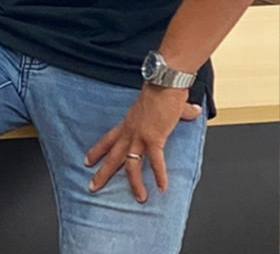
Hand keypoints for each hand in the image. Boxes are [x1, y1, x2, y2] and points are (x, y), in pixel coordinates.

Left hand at [85, 85, 201, 201]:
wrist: (163, 82)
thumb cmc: (162, 90)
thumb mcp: (160, 105)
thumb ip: (177, 111)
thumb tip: (193, 110)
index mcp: (128, 123)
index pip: (108, 139)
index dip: (97, 150)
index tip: (87, 160)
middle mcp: (129, 131)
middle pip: (112, 155)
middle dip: (102, 172)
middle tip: (92, 186)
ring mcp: (139, 135)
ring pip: (130, 163)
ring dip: (134, 183)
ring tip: (139, 198)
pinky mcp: (153, 138)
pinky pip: (155, 161)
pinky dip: (159, 175)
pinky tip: (162, 187)